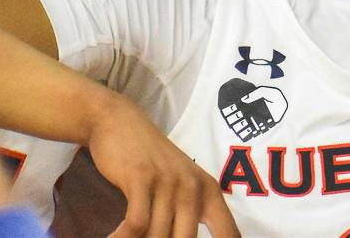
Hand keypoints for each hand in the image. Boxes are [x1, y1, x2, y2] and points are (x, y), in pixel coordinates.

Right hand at [84, 92, 239, 237]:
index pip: (228, 233)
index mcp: (208, 192)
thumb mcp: (177, 184)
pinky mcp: (143, 179)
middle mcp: (194, 188)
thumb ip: (185, 215)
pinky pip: (135, 224)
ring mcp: (169, 182)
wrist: (120, 123)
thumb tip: (183, 237)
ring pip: (157, 235)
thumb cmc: (149, 162)